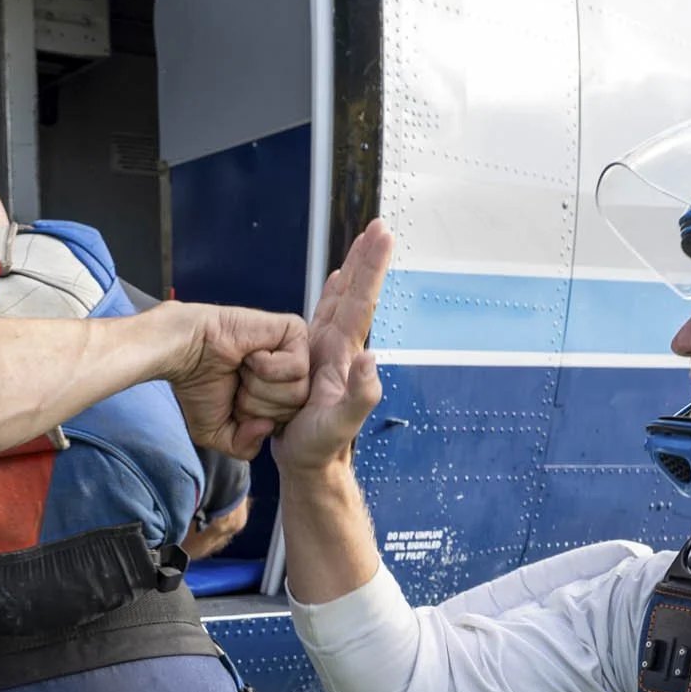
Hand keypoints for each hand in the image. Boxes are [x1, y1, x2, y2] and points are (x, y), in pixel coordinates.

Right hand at [157, 302, 310, 458]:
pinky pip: (298, 366)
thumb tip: (267, 426)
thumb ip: (245, 447)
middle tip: (237, 382)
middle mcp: (289, 375)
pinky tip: (251, 354)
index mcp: (277, 395)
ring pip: (298, 391)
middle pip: (295, 410)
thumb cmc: (197, 386)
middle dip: (258, 404)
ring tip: (243, 368)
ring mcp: (295, 351)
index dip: (256, 421)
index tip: (234, 401)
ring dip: (260, 386)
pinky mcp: (295, 330)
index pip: (287, 425)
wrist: (185, 354)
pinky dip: (267, 367)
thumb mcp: (217, 435)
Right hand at [274, 220, 395, 474]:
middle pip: (355, 295)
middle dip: (366, 261)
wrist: (311, 464)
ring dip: (352, 272)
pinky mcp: (309, 361)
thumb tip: (371, 359)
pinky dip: (330, 296)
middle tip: (380, 227)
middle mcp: (338, 348)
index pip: (362, 303)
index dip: (370, 269)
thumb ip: (360, 395)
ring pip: (340, 302)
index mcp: (344, 354)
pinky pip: (321, 318)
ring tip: (360, 245)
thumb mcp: (340, 424)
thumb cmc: (322, 447)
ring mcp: (325, 353)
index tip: (381, 236)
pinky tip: (334, 286)